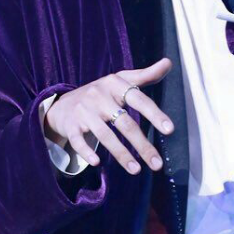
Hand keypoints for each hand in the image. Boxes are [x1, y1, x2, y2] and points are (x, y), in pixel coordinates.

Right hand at [44, 58, 174, 174]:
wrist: (63, 103)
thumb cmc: (100, 94)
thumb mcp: (121, 80)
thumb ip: (145, 75)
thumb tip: (168, 62)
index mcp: (114, 85)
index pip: (139, 99)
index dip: (155, 114)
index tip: (170, 130)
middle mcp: (99, 96)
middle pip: (125, 123)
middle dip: (142, 145)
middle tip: (157, 164)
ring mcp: (83, 111)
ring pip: (105, 135)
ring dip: (122, 154)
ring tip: (136, 170)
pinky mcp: (70, 125)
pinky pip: (78, 140)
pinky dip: (86, 151)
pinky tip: (97, 162)